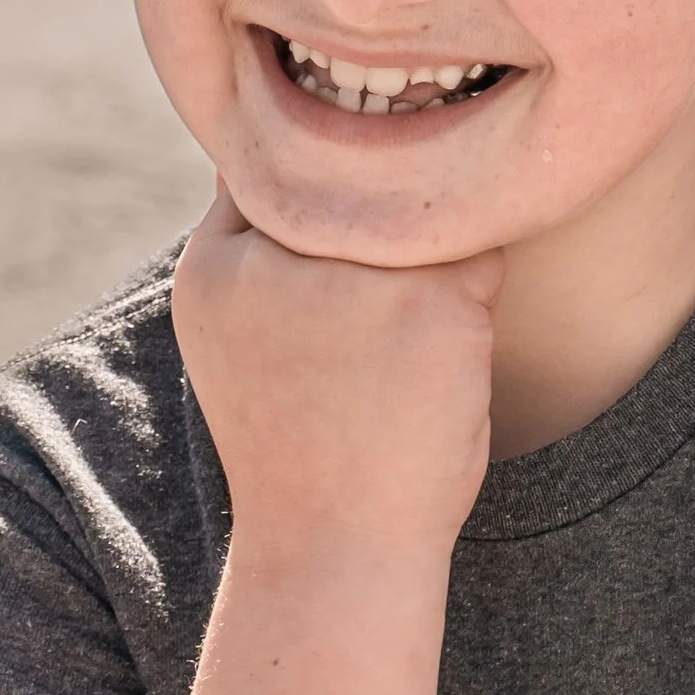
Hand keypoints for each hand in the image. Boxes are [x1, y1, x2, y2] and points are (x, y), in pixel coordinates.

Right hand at [171, 186, 502, 571]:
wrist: (333, 544)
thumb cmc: (293, 441)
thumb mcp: (229, 333)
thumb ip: (246, 241)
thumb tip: (294, 149)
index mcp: (213, 264)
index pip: (280, 168)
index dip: (325, 195)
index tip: (337, 255)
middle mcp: (277, 256)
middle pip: (364, 181)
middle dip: (383, 229)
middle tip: (373, 323)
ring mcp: (359, 274)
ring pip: (426, 214)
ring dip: (431, 264)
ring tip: (401, 352)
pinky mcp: (434, 300)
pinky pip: (481, 256)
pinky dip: (473, 301)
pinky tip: (436, 366)